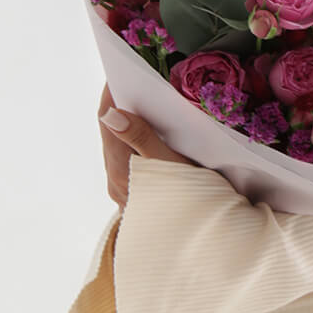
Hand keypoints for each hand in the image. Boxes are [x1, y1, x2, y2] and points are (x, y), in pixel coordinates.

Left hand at [97, 83, 196, 208]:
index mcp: (120, 169)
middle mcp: (116, 182)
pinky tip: (153, 141)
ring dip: (130, 127)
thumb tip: (110, 114)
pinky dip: (137, 146)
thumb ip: (141, 138)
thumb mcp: (172, 164)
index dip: (112, 93)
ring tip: (147, 107)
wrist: (205, 240)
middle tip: (138, 83)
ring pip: (120, 150)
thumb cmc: (193, 202)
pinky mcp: (137, 201)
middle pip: (111, 134)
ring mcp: (125, 194)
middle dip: (121, 107)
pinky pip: (129, 164)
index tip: (122, 71)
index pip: (107, 120)